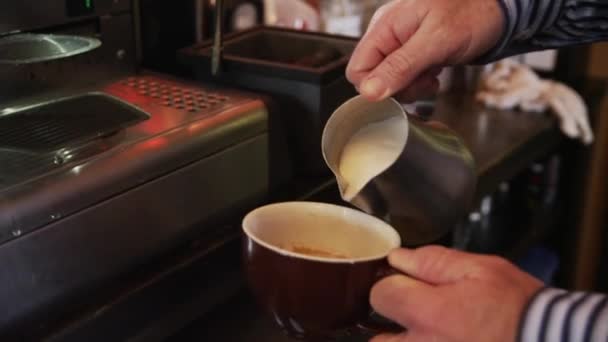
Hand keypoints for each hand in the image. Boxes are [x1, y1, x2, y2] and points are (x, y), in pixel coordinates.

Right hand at [346, 0, 504, 101]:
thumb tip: (369, 92)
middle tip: (424, 79)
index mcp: (385, 26)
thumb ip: (400, 66)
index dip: (375, 87)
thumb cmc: (473, 13)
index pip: (357, 69)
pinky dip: (419, 82)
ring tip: (433, 74)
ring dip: (411, 86)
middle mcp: (388, 35)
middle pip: (372, 78)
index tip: (402, 88)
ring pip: (389, 82)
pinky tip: (435, 73)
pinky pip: (404, 77)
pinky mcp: (414, 53)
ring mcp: (400, 44)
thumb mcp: (436, 41)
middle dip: (397, 87)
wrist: (499, 9)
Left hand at [370, 246, 542, 341]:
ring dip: (408, 340)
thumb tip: (398, 258)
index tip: (403, 285)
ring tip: (437, 331)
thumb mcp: (481, 269)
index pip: (380, 296)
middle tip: (415, 316)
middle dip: (390, 326)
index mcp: (430, 314)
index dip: (390, 286)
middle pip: (378, 339)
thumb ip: (433, 262)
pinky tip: (451, 338)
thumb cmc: (519, 306)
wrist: (553, 341)